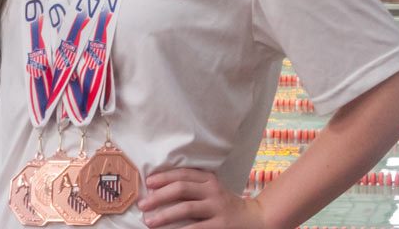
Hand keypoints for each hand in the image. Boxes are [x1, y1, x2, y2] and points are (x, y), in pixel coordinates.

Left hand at [137, 168, 265, 228]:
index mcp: (208, 179)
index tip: (148, 184)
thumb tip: (158, 190)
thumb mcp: (211, 190)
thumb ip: (192, 187)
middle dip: (159, 197)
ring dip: (165, 215)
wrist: (255, 219)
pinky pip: (197, 228)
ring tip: (149, 221)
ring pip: (186, 208)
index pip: (182, 174)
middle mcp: (212, 191)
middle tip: (143, 205)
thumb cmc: (224, 205)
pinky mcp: (220, 226)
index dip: (163, 178)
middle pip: (181, 189)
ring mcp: (217, 208)